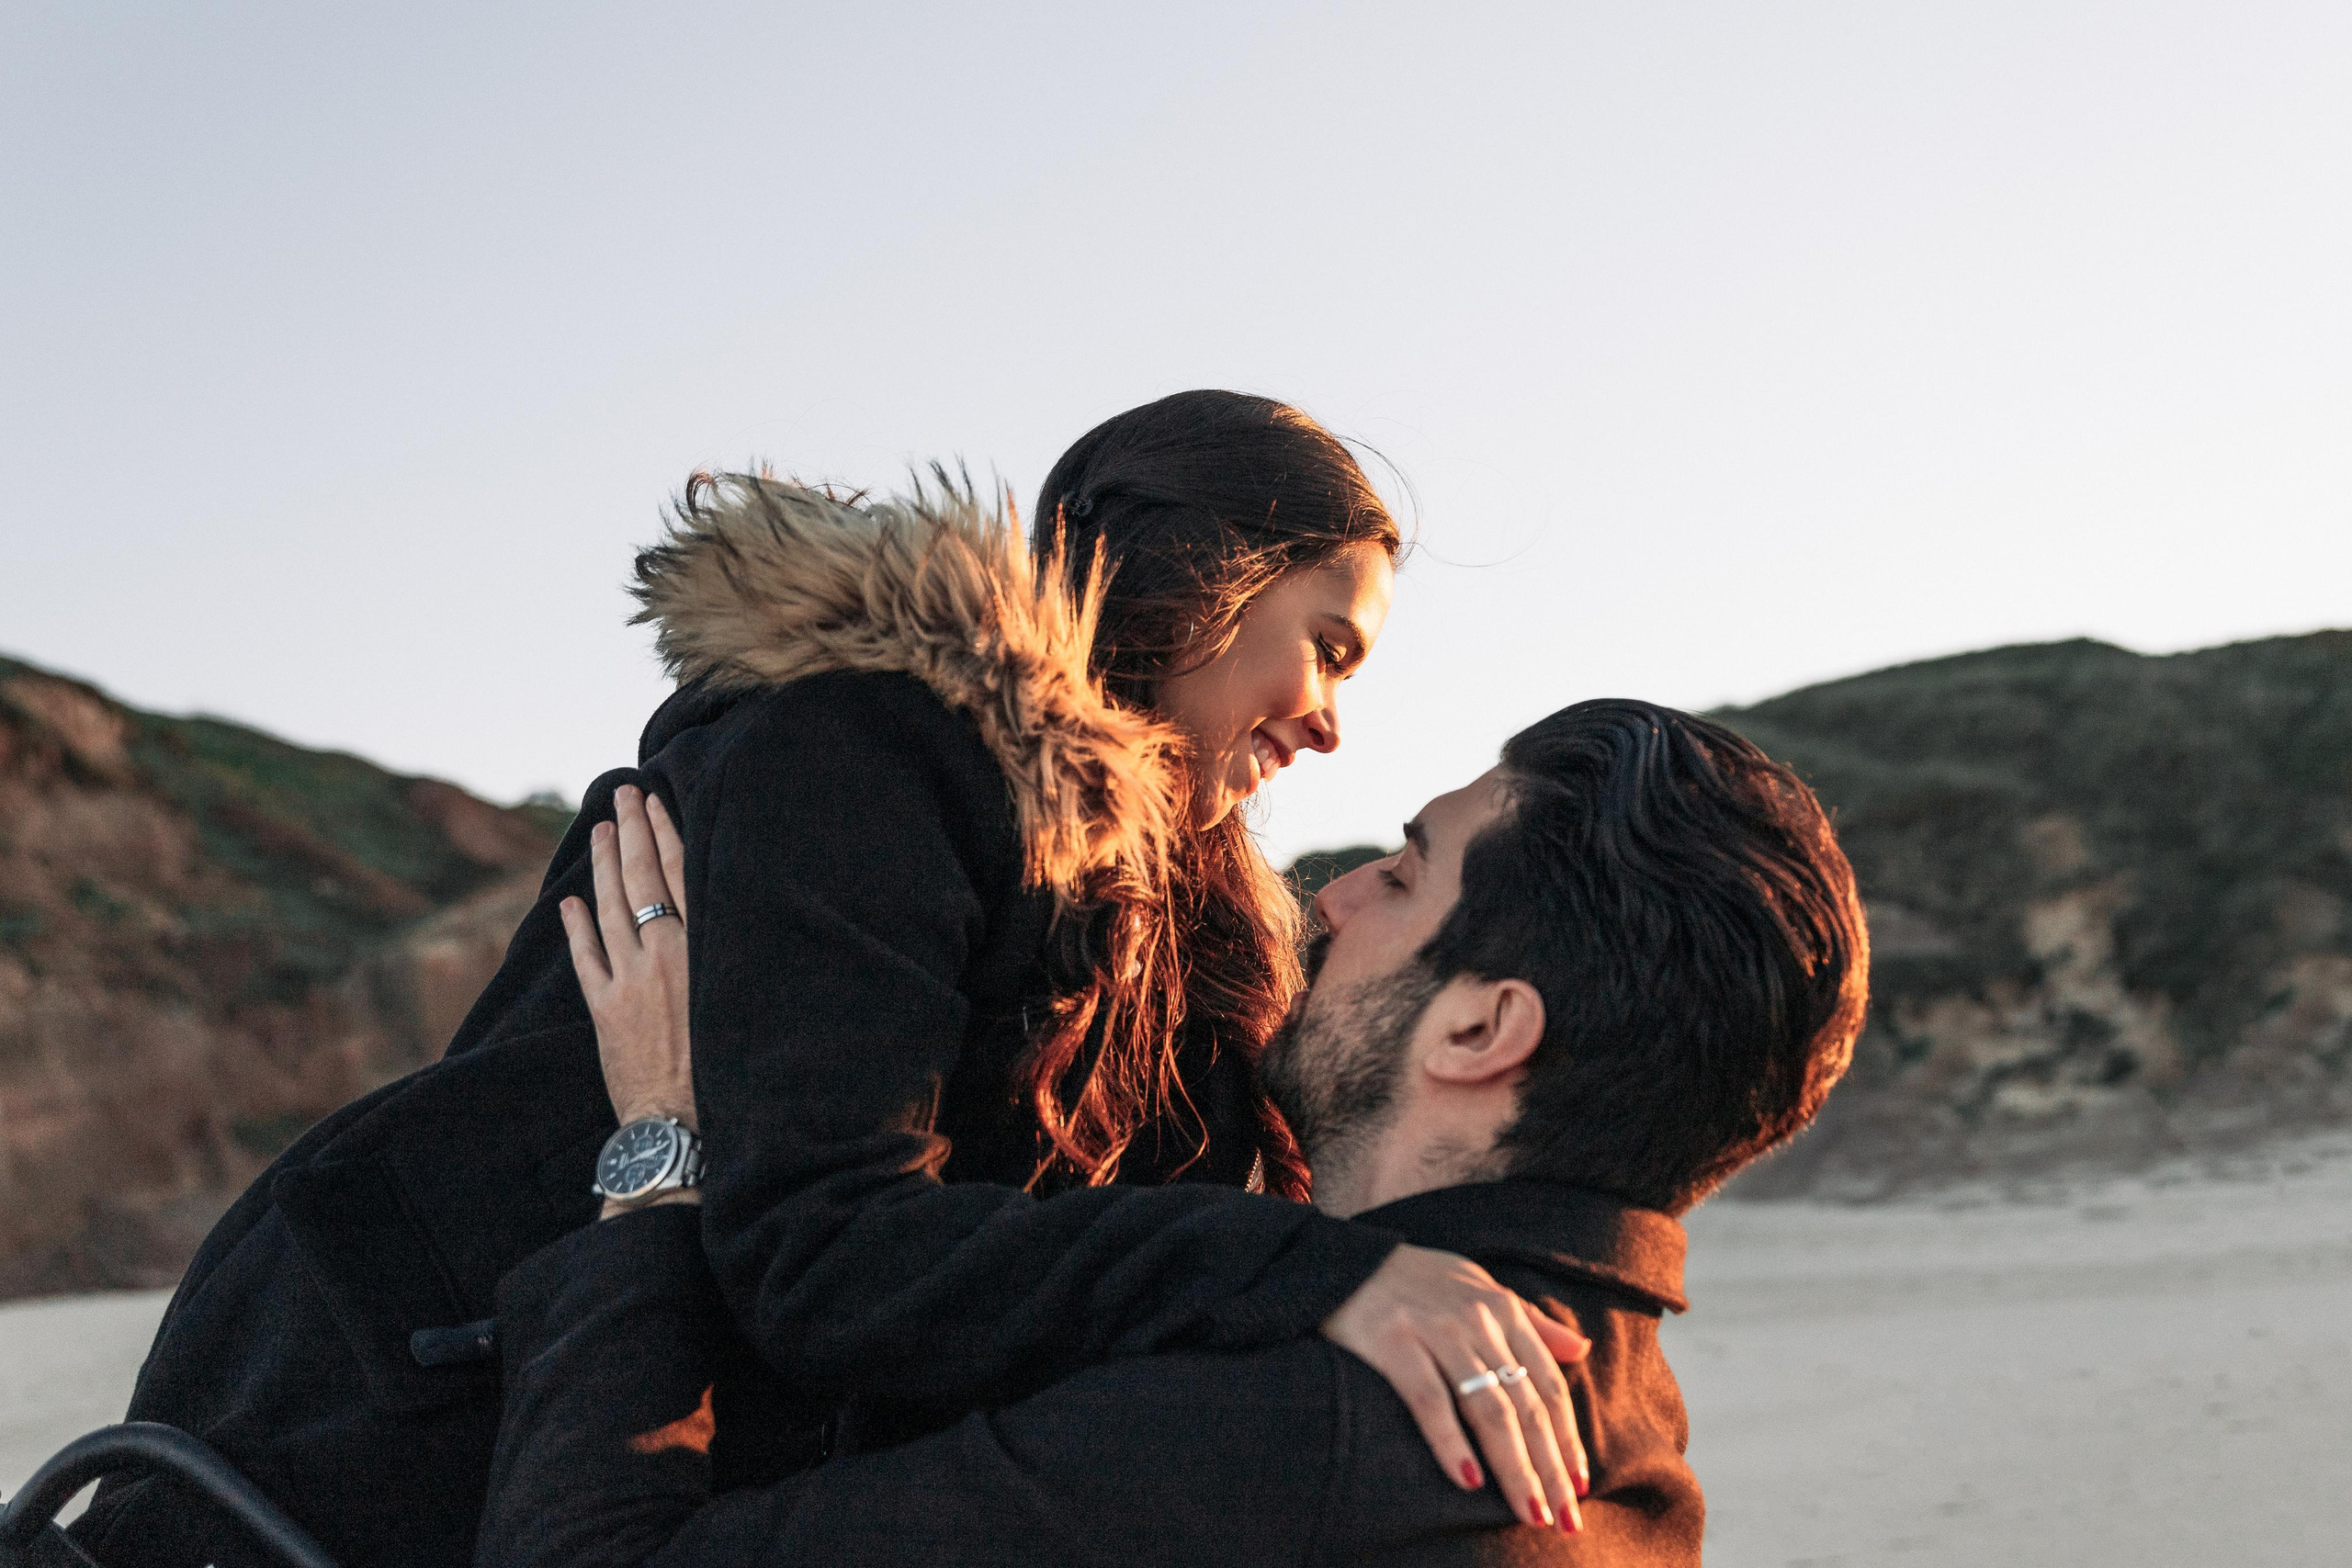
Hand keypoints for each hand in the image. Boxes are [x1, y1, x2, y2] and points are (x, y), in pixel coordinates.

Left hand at [560, 785, 696, 1133]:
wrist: (686, 1124)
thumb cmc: (730, 1068)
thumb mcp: (741, 999)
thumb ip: (727, 954)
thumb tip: (723, 910)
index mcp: (702, 949)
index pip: (679, 874)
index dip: (664, 832)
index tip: (653, 799)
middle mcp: (663, 956)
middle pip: (642, 879)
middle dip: (630, 832)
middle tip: (621, 794)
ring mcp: (629, 981)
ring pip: (610, 909)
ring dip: (603, 865)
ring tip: (599, 830)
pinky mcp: (606, 1010)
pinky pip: (585, 958)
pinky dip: (576, 927)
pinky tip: (568, 901)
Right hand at [1322, 1244, 1591, 1532]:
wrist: (1348, 1260)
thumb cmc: (1421, 1280)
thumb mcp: (1482, 1288)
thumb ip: (1530, 1321)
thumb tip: (1580, 1349)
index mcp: (1503, 1309)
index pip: (1547, 1385)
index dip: (1567, 1438)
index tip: (1579, 1485)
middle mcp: (1477, 1320)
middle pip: (1525, 1405)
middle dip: (1549, 1467)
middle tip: (1565, 1518)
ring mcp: (1436, 1331)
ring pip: (1487, 1410)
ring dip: (1513, 1466)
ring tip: (1529, 1510)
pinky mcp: (1394, 1343)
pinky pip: (1429, 1400)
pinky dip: (1451, 1442)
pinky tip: (1468, 1479)